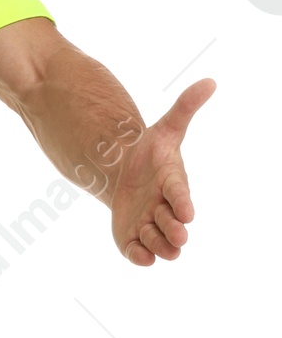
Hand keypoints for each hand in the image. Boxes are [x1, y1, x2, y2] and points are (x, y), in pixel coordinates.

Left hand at [110, 77, 214, 264]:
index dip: (182, 202)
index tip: (187, 212)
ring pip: (157, 242)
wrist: (125, 174)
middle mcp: (164, 207)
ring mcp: (150, 224)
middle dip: (173, 229)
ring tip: (151, 242)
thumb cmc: (151, 153)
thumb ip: (185, 108)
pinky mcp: (133, 238)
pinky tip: (139, 255)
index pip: (179, 192)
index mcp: (172, 183)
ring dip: (156, 243)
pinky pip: (137, 253)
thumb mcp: (164, 129)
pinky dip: (138, 257)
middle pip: (171, 223)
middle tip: (177, 234)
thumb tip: (210, 80)